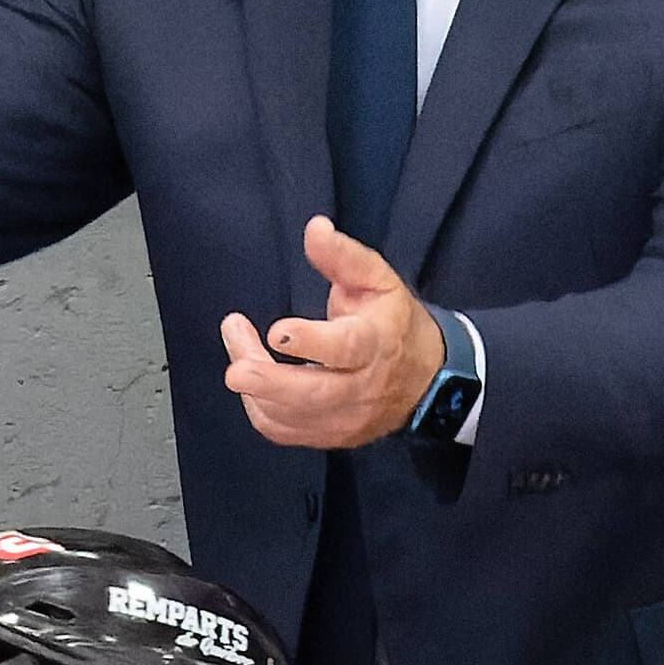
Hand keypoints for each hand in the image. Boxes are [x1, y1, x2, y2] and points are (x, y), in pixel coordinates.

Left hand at [218, 217, 446, 450]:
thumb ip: (343, 256)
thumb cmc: (394, 324)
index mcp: (376, 343)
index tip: (277, 331)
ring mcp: (346, 418)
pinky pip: (283, 431)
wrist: (426, 380)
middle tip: (237, 369)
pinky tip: (252, 381)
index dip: (311, 343)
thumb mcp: (378, 281)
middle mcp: (362, 387)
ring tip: (239, 346)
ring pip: (292, 416)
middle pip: (314, 394)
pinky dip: (259, 408)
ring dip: (255, 388)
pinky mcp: (330, 436)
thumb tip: (314, 228)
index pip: (345, 347)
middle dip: (270, 383)